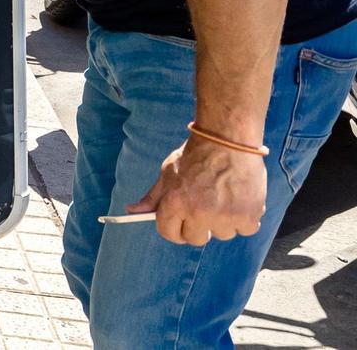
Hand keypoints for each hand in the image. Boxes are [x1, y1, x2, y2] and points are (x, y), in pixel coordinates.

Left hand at [127, 136, 267, 244]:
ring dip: (223, 221)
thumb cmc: (196, 155)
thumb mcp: (168, 172)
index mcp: (175, 203)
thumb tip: (131, 210)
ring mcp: (224, 217)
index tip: (180, 225)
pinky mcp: (248, 216)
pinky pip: (245, 229)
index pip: (169, 233)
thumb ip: (153, 197)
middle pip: (196, 239)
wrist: (228, 140)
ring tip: (224, 197)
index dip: (174, 230)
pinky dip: (245, 217)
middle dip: (198, 227)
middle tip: (204, 208)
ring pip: (222, 234)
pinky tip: (241, 198)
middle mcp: (199, 214)